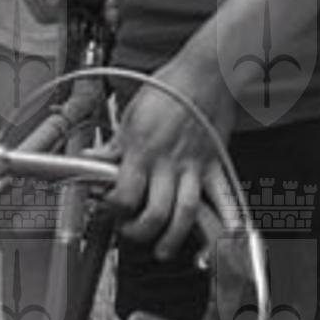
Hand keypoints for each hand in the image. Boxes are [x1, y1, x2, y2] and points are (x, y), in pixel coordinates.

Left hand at [109, 52, 237, 261]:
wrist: (206, 71)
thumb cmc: (170, 86)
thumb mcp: (131, 113)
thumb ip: (113, 144)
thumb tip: (91, 159)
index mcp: (143, 150)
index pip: (123, 195)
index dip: (112, 209)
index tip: (108, 207)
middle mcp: (168, 163)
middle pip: (154, 213)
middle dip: (141, 231)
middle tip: (133, 231)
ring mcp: (194, 166)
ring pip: (185, 213)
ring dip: (174, 237)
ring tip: (164, 248)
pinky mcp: (214, 164)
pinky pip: (223, 196)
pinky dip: (228, 219)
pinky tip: (228, 237)